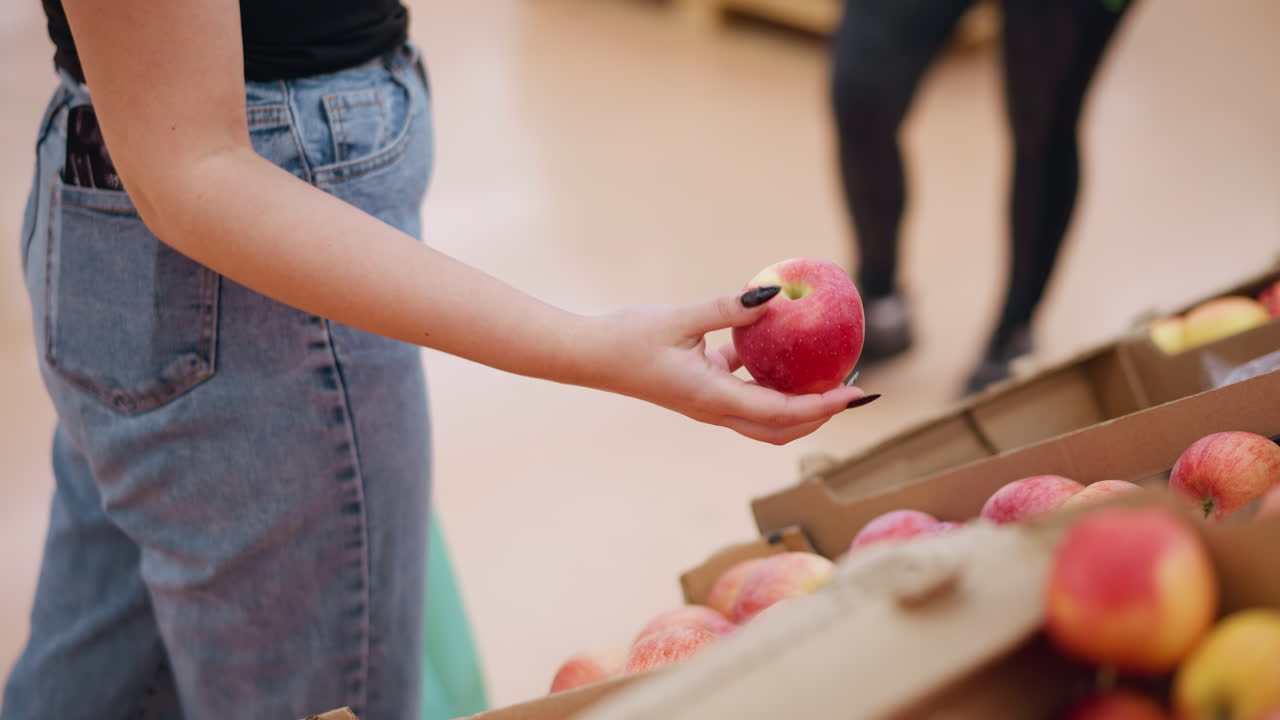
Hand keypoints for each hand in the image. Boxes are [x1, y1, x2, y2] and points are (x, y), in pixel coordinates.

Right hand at [584, 286, 873, 444]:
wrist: (588, 356)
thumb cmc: (628, 337)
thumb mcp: (681, 318)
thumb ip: (728, 308)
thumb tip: (774, 294)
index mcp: (714, 399)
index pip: (783, 411)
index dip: (825, 405)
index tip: (857, 393)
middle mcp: (715, 410)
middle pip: (781, 428)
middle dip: (821, 415)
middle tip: (853, 388)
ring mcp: (707, 404)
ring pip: (765, 416)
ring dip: (798, 402)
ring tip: (826, 370)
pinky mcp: (699, 390)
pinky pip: (744, 391)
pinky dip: (768, 378)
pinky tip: (777, 345)